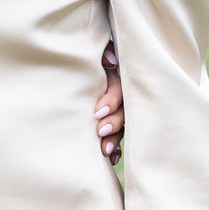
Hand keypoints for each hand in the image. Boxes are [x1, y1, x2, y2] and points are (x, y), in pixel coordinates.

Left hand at [97, 45, 124, 163]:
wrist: (84, 63)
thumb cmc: (91, 56)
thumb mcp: (98, 49)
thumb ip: (104, 51)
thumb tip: (108, 61)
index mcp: (120, 77)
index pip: (120, 90)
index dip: (111, 100)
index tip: (97, 111)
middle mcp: (124, 95)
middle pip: (125, 111)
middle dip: (113, 122)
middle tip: (99, 131)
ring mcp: (122, 111)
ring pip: (124, 127)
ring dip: (115, 139)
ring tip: (104, 151)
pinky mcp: (116, 124)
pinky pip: (120, 138)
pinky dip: (117, 150)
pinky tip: (111, 160)